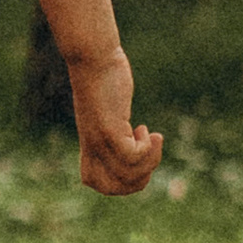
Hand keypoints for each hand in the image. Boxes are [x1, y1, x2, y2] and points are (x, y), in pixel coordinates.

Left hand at [68, 45, 161, 196]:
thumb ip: (112, 122)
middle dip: (137, 181)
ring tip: (153, 138)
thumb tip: (127, 130)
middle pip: (110, 187)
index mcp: (88, 142)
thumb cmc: (102, 76)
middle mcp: (91, 143)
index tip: (130, 158)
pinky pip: (130, 155)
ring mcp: (99, 137)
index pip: (92, 181)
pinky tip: (145, 129)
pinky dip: (146, 148)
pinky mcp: (108, 126)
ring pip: (125, 175)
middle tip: (148, 156)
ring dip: (149, 162)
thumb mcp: (106, 106)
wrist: (93, 55)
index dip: (116, 181)